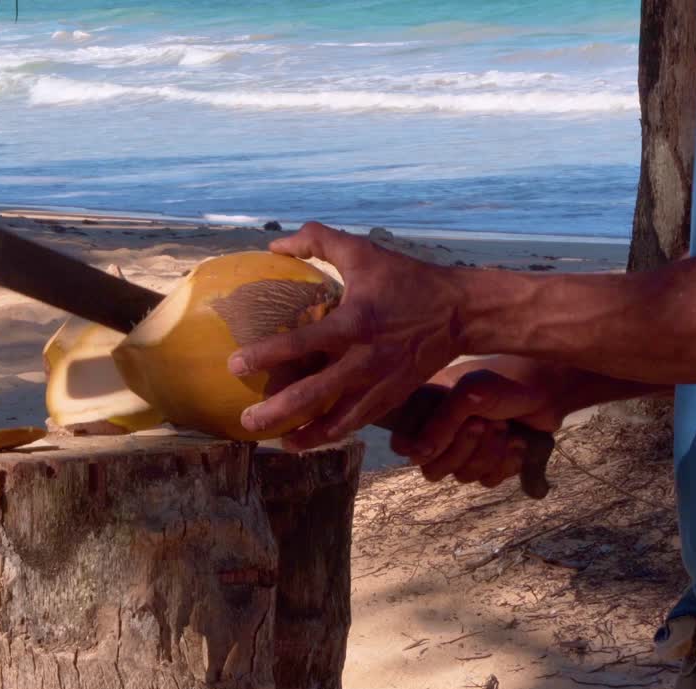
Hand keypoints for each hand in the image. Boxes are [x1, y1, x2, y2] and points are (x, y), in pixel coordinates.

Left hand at [228, 222, 466, 449]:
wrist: (460, 313)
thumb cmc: (408, 280)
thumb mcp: (364, 252)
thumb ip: (319, 240)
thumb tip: (276, 247)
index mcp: (355, 322)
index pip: (302, 343)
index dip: (266, 355)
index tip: (235, 365)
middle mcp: (365, 360)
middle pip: (314, 395)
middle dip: (277, 412)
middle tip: (246, 421)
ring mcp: (379, 384)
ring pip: (336, 421)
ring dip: (304, 434)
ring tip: (275, 441)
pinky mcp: (391, 398)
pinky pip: (355, 423)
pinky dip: (330, 434)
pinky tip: (307, 439)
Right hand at [391, 360, 565, 486]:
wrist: (550, 392)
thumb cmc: (506, 383)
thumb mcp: (469, 394)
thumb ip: (439, 423)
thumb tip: (416, 455)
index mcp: (425, 408)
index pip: (402, 444)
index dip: (421, 446)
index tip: (443, 434)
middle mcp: (440, 430)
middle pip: (432, 468)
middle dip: (464, 449)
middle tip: (485, 424)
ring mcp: (465, 448)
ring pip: (461, 476)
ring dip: (489, 454)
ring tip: (506, 429)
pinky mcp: (489, 462)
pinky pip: (486, 481)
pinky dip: (506, 464)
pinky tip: (518, 443)